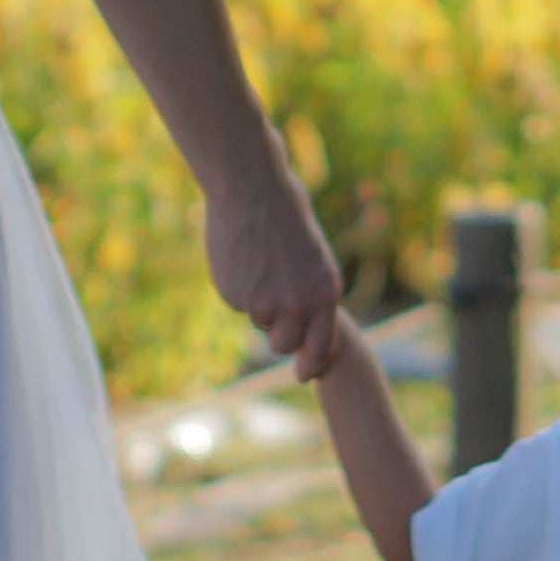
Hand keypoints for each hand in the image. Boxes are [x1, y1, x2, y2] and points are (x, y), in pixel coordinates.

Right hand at [207, 170, 342, 381]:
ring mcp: (263, 303)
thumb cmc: (287, 214)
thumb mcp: (314, 256)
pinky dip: (237, 287)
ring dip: (258, 304)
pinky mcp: (234, 296)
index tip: (304, 372)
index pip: (322, 347)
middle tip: (274, 297)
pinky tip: (241, 256)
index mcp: (325, 292)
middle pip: (284, 344)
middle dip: (279, 330)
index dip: (312, 362)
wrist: (253, 188)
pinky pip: (237, 303)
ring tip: (260, 262)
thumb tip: (302, 329)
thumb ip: (311, 293)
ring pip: (259, 322)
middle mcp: (297, 305)